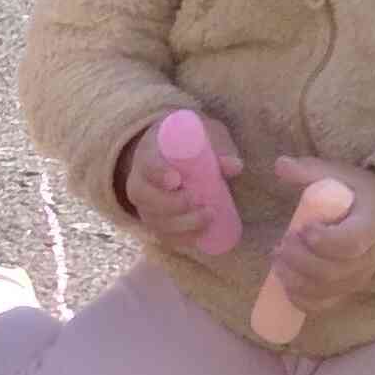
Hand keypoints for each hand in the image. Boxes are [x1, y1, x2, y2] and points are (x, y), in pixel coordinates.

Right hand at [121, 115, 244, 244]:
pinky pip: (162, 236)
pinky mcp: (155, 222)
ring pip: (153, 220)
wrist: (176, 154)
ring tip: (209, 217)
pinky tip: (200, 235)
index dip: (158, 174)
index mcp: (149, 153)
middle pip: (143, 196)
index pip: (146, 164)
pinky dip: (180, 239)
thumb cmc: (192, 142)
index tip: (176, 179)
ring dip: (180, 225)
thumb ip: (220, 146)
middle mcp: (140, 180)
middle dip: (171, 204)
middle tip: (198, 201)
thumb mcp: (206, 135)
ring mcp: (145, 204)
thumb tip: (234, 166)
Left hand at [266, 157, 374, 316]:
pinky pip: (324, 305)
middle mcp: (368, 258)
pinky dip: (301, 298)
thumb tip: (280, 165)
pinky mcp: (346, 290)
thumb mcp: (339, 175)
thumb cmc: (355, 194)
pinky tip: (284, 282)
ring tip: (277, 259)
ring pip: (327, 290)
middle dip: (301, 261)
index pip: (351, 242)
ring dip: (296, 279)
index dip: (324, 241)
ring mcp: (358, 278)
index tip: (303, 229)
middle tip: (280, 245)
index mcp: (370, 226)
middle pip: (334, 271)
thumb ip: (311, 170)